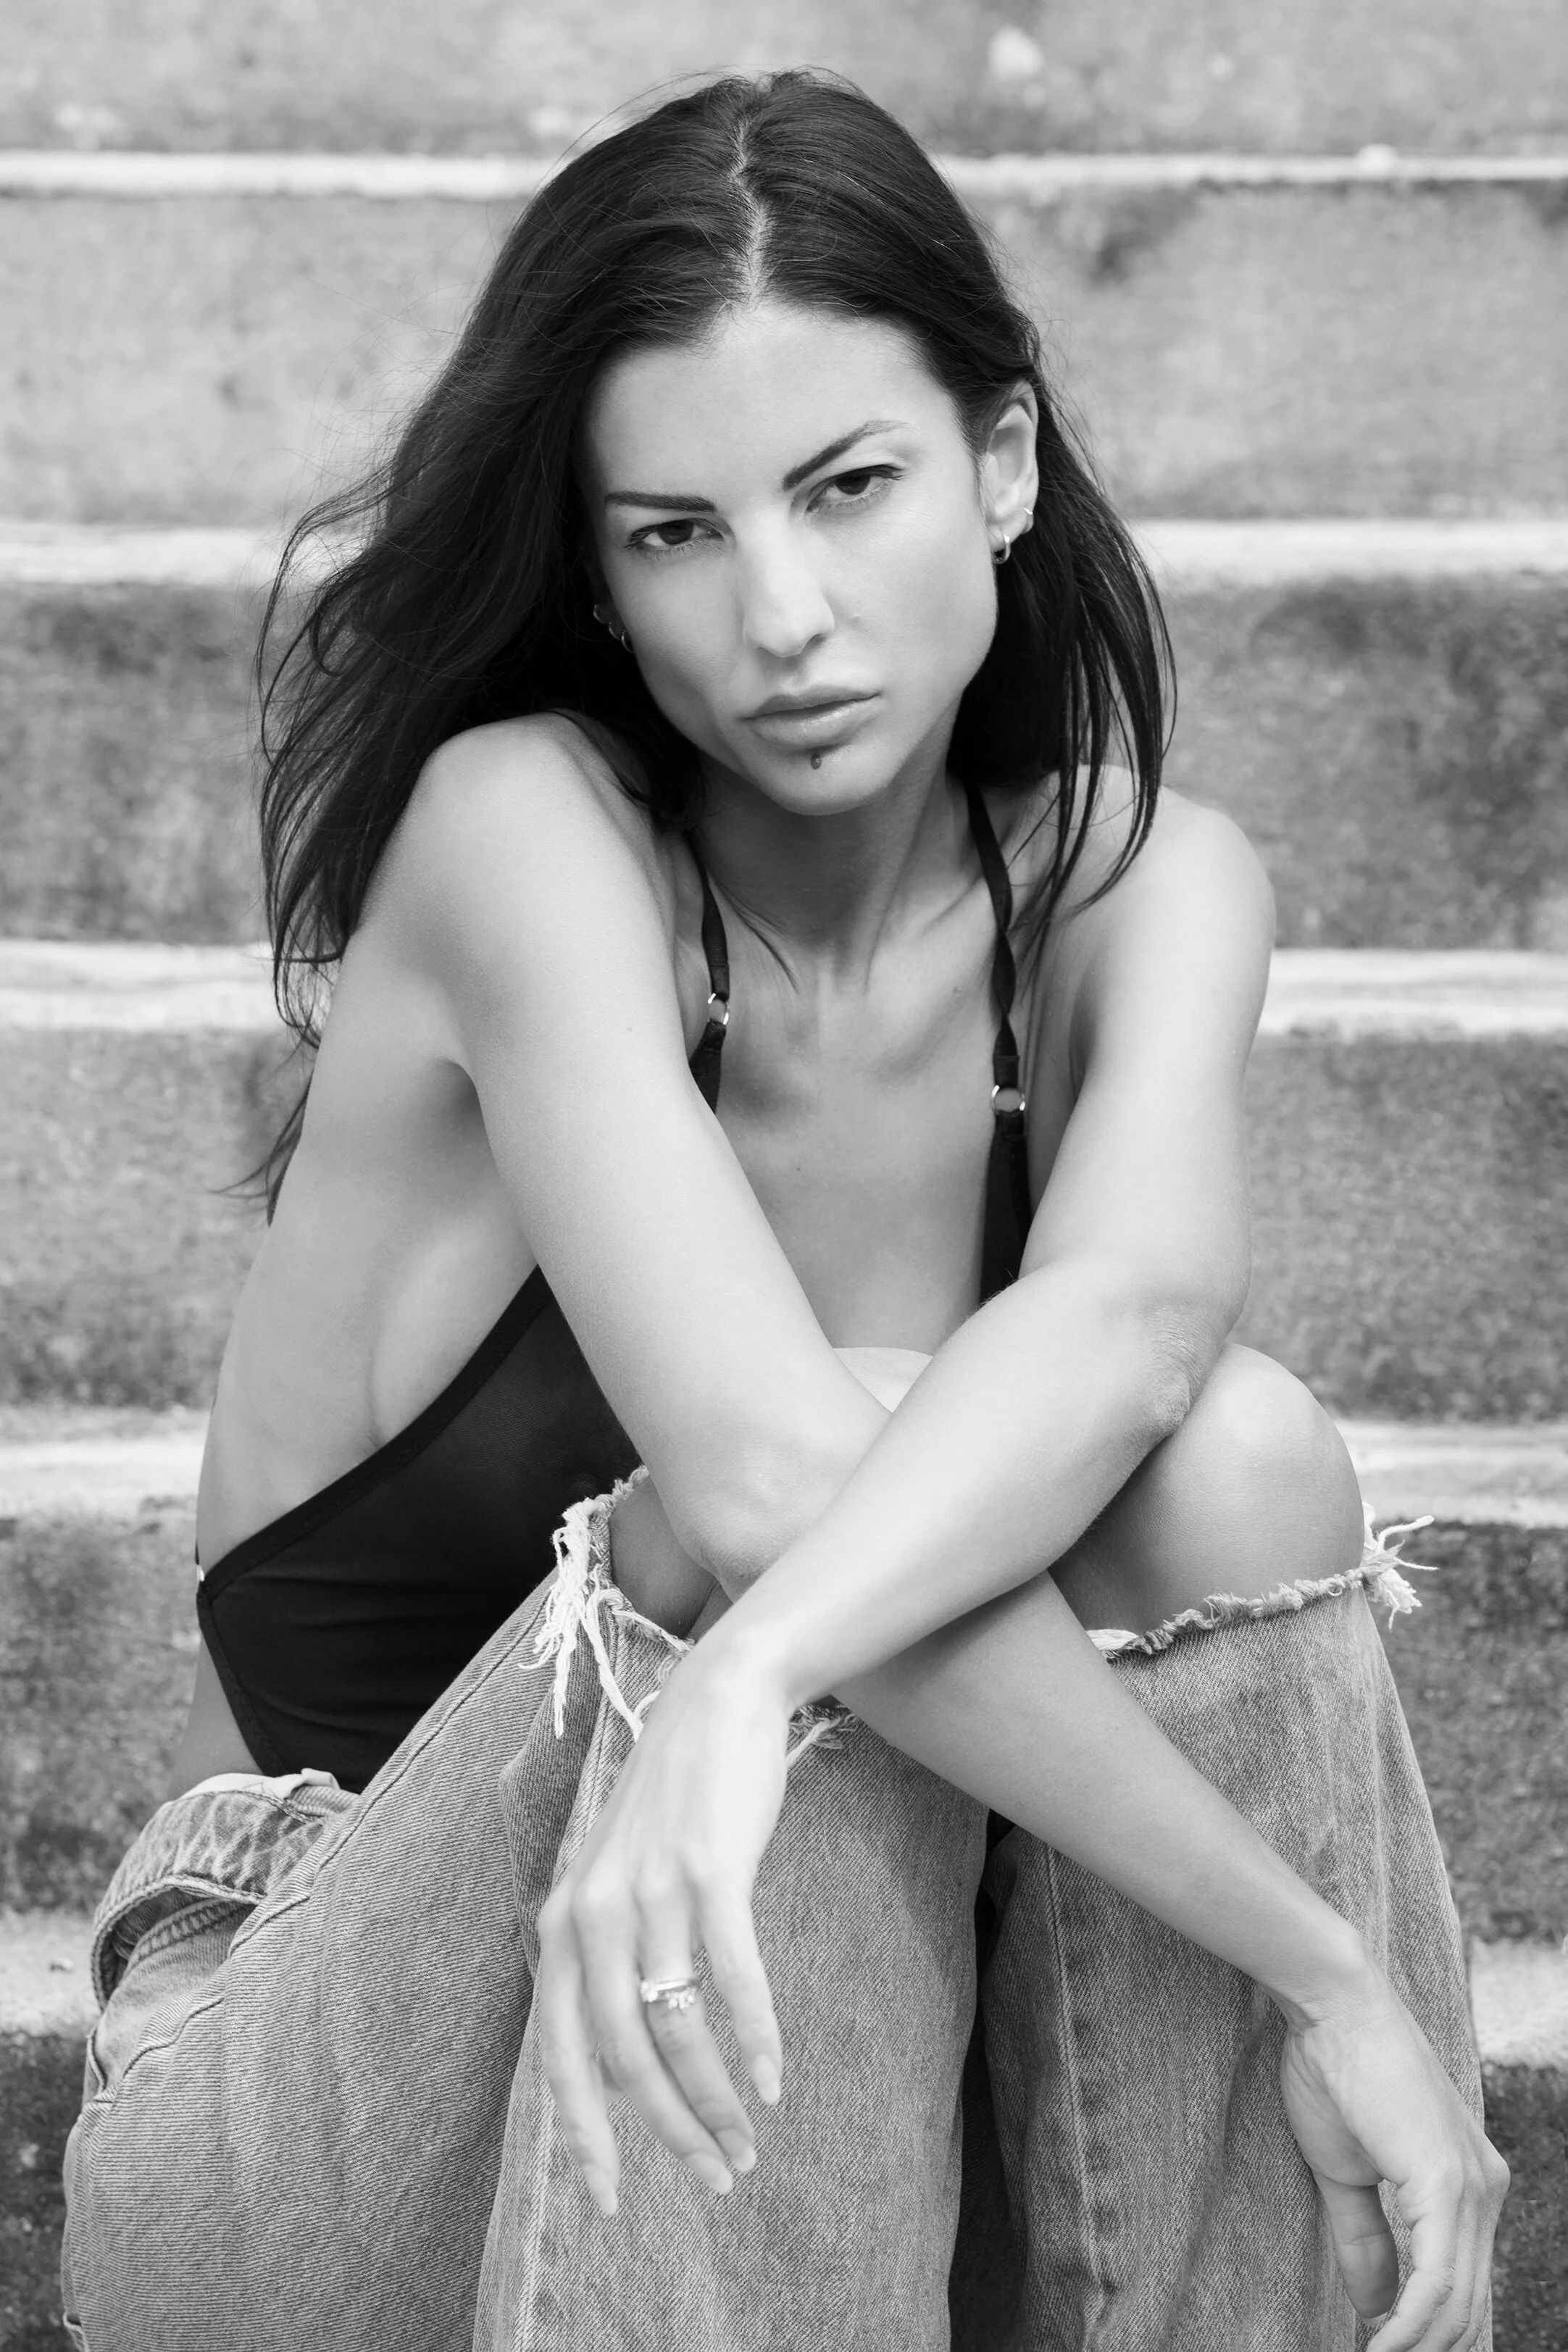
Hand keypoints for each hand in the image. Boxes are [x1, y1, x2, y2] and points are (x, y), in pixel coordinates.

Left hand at [535, 1634, 792, 2215]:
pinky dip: (755, 2036)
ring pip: (678, 2028)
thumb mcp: (614, 1882)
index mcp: (559, 1926)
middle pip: (623, 2056)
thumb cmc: (671, 1807)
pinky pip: (730, 1977)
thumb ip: (605, 1960)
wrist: (714, 1705)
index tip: (608, 2203)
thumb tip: (625, 2065)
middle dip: (668, 2133)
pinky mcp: (710, 1871)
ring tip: (749, 2142)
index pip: (559, 2055)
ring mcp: (651, 1891)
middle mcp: (593, 1914)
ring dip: (717, 2100)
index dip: (584, 2136)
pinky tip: (775, 2078)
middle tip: (715, 2180)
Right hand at [1277, 1961, 1507, 2349]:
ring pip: (1457, 2305)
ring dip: (1414, 2347)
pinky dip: (1407, 2328)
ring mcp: (1471, 2188)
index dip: (1429, 2334)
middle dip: (1426, 2349)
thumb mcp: (1347, 2172)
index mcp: (1470, 2183)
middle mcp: (1485, 2189)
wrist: (1332, 2005)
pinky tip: (1377, 2347)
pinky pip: (1435, 2284)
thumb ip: (1365, 2240)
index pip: (1463, 2285)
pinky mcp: (1445, 2186)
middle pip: (1468, 2307)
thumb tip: (1374, 2310)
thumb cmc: (1335, 2070)